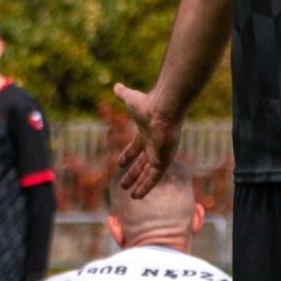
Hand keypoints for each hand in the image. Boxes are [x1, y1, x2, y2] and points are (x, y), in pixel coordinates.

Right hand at [114, 82, 183, 198]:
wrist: (164, 108)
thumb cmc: (148, 104)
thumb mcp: (131, 99)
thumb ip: (123, 94)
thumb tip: (116, 85)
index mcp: (145, 133)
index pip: (135, 147)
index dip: (128, 155)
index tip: (119, 164)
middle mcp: (153, 144)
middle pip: (142, 163)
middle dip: (133, 174)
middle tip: (123, 185)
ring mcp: (159, 153)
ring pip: (149, 173)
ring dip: (140, 184)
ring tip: (131, 195)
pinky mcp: (164, 160)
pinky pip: (155, 178)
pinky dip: (147, 187)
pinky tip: (138, 196)